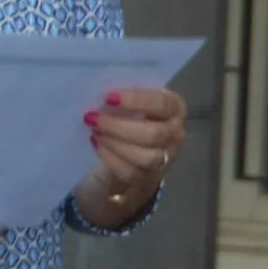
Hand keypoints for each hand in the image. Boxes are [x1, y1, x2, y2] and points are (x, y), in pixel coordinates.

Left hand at [83, 85, 186, 209]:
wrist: (134, 144)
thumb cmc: (133, 113)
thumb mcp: (134, 100)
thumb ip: (125, 97)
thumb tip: (97, 92)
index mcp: (175, 107)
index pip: (162, 104)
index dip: (136, 100)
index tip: (108, 97)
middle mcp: (176, 133)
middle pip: (154, 134)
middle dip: (118, 126)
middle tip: (91, 117)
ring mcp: (166, 157)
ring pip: (146, 157)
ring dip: (115, 144)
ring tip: (94, 132)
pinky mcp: (150, 176)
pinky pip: (132, 172)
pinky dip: (111, 159)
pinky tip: (97, 144)